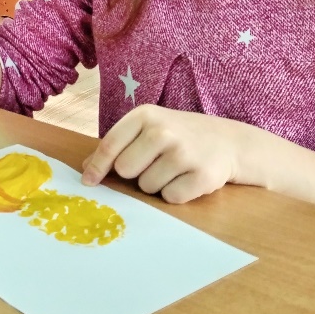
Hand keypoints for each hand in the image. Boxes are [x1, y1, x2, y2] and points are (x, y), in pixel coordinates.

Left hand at [81, 105, 249, 203]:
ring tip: (174, 169)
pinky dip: (176, 193)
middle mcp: (163, 131)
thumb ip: (118, 145)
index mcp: (145, 115)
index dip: (96, 167)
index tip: (88, 182)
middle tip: (154, 163)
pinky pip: (170, 198)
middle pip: (125, 170)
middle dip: (135, 174)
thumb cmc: (180, 135)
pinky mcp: (201, 176)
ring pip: (147, 187)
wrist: (228, 141)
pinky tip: (187, 178)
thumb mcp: (148, 128)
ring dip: (157, 184)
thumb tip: (86, 169)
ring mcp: (183, 153)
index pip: (110, 146)